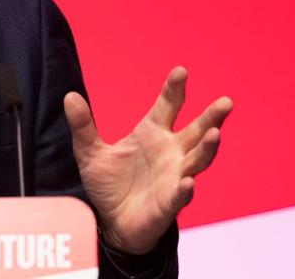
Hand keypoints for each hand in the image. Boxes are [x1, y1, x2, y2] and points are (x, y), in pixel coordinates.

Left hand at [63, 66, 231, 254]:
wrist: (111, 223)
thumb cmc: (109, 184)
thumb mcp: (90, 152)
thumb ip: (83, 125)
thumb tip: (69, 96)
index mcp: (153, 133)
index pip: (168, 105)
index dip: (174, 89)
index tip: (181, 71)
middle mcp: (170, 152)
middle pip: (196, 131)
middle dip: (211, 117)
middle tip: (226, 102)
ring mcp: (174, 177)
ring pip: (197, 160)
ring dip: (207, 148)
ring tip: (215, 134)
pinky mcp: (169, 204)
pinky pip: (180, 195)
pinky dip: (184, 189)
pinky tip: (188, 182)